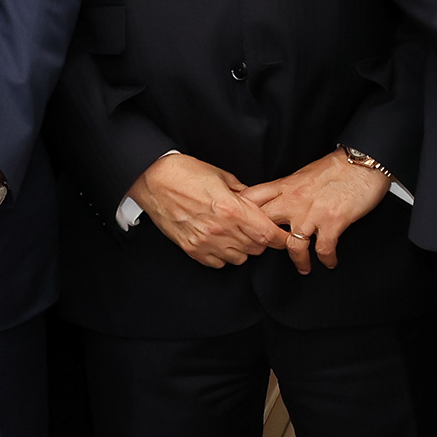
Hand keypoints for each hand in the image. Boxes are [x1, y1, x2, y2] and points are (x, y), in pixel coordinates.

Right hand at [128, 152, 290, 268]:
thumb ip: (243, 193)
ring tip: (237, 234)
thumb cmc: (185, 173)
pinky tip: (221, 242)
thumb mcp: (222, 176)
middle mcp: (220, 229)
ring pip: (239, 258)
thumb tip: (258, 202)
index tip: (284, 237)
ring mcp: (204, 242)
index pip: (266, 234)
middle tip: (257, 229)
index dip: (280, 238)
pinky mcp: (191, 249)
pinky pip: (218, 263)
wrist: (153, 179)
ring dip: (244, 249)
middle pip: (256, 248)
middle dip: (262, 240)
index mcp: (231, 209)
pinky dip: (224, 256)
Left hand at [237, 151, 394, 271]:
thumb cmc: (338, 166)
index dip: (241, 213)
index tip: (240, 225)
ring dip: (298, 260)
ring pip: (291, 244)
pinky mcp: (332, 222)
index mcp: (285, 186)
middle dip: (262, 242)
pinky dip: (326, 259)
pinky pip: (323, 249)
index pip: (252, 199)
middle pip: (264, 224)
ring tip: (303, 267)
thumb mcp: (304, 173)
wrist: (363, 162)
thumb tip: (280, 201)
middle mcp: (294, 200)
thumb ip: (289, 189)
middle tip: (269, 255)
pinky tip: (329, 262)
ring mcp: (312, 213)